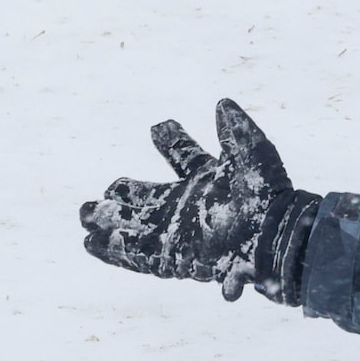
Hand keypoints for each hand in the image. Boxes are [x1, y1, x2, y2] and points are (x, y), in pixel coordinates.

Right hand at [80, 99, 319, 302]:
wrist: (275, 235)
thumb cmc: (268, 194)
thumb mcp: (252, 154)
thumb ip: (234, 130)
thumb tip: (222, 102)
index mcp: (209, 178)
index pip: (185, 157)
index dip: (173, 142)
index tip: (161, 127)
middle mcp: (190, 206)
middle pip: (149, 197)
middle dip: (126, 194)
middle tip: (106, 189)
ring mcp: (181, 233)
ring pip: (137, 226)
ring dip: (111, 221)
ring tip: (84, 215)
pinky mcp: (175, 257)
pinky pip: (139, 255)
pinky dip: (115, 249)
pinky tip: (91, 244)